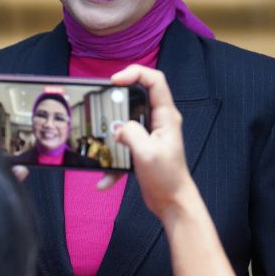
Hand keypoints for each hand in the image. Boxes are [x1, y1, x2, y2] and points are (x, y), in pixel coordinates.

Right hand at [108, 66, 194, 218]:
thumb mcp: (147, 152)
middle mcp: (159, 120)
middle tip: (103, 107)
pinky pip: (123, 144)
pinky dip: (113, 158)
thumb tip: (118, 128)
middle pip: (137, 96)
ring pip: (126, 121)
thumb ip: (131, 133)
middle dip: (117, 101)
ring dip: (113, 132)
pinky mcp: (142, 147)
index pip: (155, 80)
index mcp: (166, 116)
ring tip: (103, 141)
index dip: (135, 73)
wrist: (172, 202)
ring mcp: (150, 134)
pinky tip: (105, 178)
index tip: (114, 81)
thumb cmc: (167, 178)